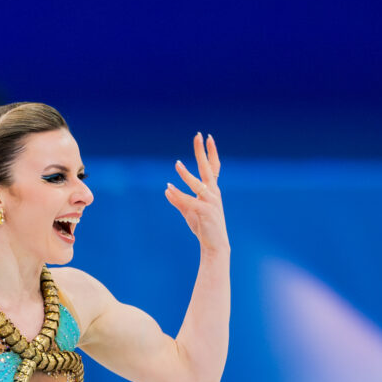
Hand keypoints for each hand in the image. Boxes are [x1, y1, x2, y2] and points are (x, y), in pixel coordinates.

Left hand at [166, 133, 227, 254]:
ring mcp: (211, 202)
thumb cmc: (203, 227)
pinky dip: (179, 195)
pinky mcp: (205, 212)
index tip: (207, 137)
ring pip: (199, 184)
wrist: (214, 245)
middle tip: (199, 136)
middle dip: (203, 152)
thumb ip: (179, 200)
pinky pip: (190, 201)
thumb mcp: (189, 211)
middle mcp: (213, 193)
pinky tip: (169, 189)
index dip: (210, 152)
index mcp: (212, 191)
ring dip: (187, 174)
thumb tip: (168, 190)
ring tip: (177, 164)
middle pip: (209, 168)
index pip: (213, 167)